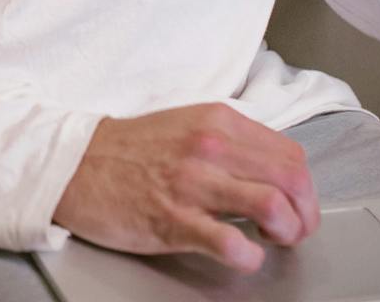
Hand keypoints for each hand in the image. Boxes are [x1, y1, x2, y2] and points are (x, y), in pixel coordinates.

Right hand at [53, 103, 319, 272]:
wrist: (74, 164)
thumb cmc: (130, 149)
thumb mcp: (187, 124)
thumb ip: (230, 141)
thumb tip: (270, 172)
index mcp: (218, 121)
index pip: (290, 155)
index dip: (304, 188)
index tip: (296, 205)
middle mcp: (211, 147)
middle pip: (292, 180)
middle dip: (305, 213)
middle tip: (292, 230)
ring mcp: (193, 183)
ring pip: (272, 206)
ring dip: (286, 232)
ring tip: (271, 240)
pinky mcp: (174, 220)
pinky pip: (231, 244)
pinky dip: (249, 257)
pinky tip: (242, 256)